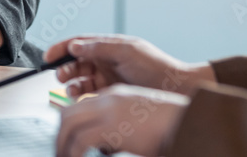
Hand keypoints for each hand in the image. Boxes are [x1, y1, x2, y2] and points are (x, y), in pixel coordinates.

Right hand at [44, 35, 214, 97]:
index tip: (48, 55)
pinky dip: (81, 94)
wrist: (174, 88)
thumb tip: (76, 45)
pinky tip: (79, 97)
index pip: (80, 43)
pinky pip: (90, 92)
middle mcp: (107, 59)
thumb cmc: (155, 66)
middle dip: (65, 67)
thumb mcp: (126, 51)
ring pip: (81, 78)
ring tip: (69, 89)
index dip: (62, 48)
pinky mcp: (111, 92)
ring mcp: (109, 76)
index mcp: (110, 45)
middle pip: (77, 61)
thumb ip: (99, 48)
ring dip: (72, 82)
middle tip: (59, 75)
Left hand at [56, 84, 188, 156]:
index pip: (80, 106)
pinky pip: (80, 140)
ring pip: (69, 125)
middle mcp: (108, 99)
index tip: (67, 142)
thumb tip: (107, 147)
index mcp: (115, 95)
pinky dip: (72, 152)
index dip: (69, 126)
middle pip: (68, 113)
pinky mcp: (112, 127)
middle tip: (60, 153)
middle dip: (60, 136)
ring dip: (62, 145)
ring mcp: (108, 111)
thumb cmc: (170, 125)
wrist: (187, 121)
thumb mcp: (139, 123)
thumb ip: (120, 131)